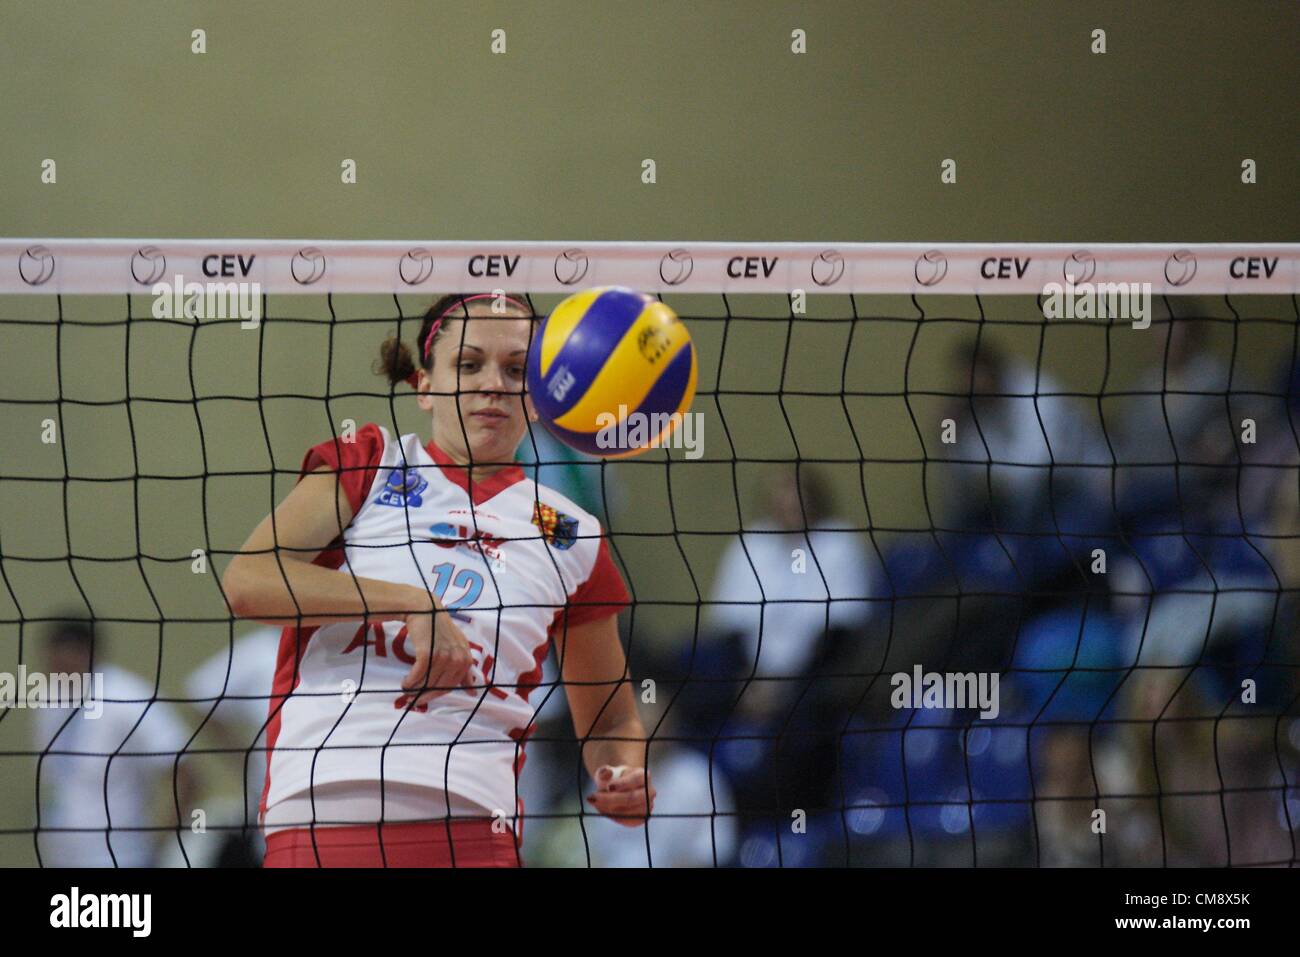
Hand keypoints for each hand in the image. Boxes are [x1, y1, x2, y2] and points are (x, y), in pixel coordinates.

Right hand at [400, 591, 474, 707]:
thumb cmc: (439, 629)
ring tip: (407, 691)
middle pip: (441, 687)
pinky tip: (405, 682)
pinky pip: (418, 675)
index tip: (427, 698)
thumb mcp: (458, 646)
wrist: (425, 610)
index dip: (438, 694)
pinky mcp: (428, 653)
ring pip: (428, 682)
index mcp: (466, 658)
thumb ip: (465, 668)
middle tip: (413, 700)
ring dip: (415, 689)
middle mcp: (457, 658)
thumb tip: (472, 691)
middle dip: (426, 696)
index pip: (453, 685)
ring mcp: (443, 656)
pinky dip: (410, 682)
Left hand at [586, 765, 654, 826]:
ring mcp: (647, 806)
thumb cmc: (614, 778)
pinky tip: (603, 809)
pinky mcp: (641, 818)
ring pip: (629, 811)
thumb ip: (604, 771)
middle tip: (592, 797)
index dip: (623, 784)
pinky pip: (627, 821)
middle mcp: (649, 791)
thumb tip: (606, 773)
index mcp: (644, 775)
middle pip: (632, 797)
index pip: (636, 779)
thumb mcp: (607, 771)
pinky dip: (613, 816)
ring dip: (609, 809)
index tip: (608, 786)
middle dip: (611, 799)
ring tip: (596, 803)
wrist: (620, 789)